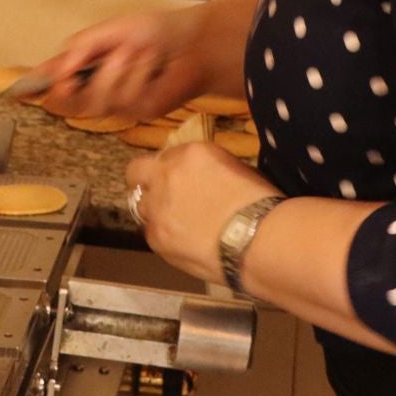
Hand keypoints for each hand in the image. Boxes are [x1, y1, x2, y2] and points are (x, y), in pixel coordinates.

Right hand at [36, 7, 211, 120]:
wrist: (193, 41)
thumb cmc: (154, 31)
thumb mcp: (112, 30)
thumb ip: (82, 47)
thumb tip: (58, 69)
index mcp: (87, 67)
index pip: (54, 83)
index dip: (35, 90)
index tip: (21, 92)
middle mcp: (99, 88)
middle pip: (68, 104)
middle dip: (69, 88)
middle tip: (70, 76)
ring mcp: (119, 104)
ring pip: (98, 102)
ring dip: (115, 72)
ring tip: (134, 51)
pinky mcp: (141, 111)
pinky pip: (126, 99)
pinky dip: (138, 75)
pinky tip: (153, 63)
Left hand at [124, 143, 280, 284]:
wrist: (257, 240)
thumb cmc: (259, 204)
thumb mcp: (233, 170)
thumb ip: (205, 171)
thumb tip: (198, 179)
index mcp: (190, 153)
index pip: (166, 155)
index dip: (171, 168)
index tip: (181, 180)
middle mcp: (165, 175)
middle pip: (136, 172)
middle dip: (145, 181)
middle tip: (161, 195)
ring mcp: (157, 207)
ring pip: (139, 205)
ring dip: (154, 210)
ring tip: (175, 223)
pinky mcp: (156, 237)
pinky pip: (150, 232)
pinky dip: (162, 235)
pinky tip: (182, 242)